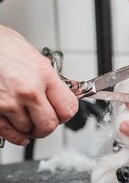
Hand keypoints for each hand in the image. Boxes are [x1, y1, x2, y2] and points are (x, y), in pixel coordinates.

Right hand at [0, 25, 77, 145]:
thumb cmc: (2, 45)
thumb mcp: (34, 57)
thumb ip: (47, 78)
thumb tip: (56, 93)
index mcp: (44, 75)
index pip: (68, 108)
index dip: (65, 114)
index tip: (61, 114)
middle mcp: (29, 91)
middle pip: (49, 124)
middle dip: (47, 126)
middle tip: (44, 123)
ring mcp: (9, 102)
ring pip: (28, 130)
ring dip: (29, 128)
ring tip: (26, 119)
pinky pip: (9, 133)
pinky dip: (15, 136)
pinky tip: (18, 133)